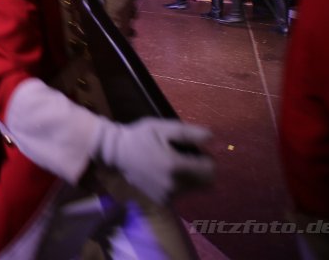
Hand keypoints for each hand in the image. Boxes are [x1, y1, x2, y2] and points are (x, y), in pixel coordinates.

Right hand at [95, 117, 213, 203]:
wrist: (116, 154)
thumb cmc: (140, 137)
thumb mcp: (162, 127)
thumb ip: (187, 133)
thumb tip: (211, 137)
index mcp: (175, 166)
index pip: (210, 169)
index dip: (206, 158)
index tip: (194, 150)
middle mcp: (174, 185)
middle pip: (207, 182)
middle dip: (202, 170)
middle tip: (186, 158)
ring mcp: (168, 196)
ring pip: (195, 189)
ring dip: (192, 178)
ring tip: (175, 166)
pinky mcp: (163, 201)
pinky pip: (183, 194)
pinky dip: (181, 185)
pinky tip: (166, 174)